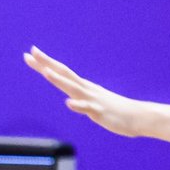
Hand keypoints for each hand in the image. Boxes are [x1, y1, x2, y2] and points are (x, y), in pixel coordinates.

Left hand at [24, 45, 143, 136]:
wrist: (139, 117)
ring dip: (59, 80)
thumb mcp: (91, 103)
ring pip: (73, 88)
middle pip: (63, 73)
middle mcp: (85, 89)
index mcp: (82, 86)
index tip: (30, 53)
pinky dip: (77, 105)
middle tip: (32, 52)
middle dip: (47, 63)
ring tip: (45, 72)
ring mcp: (92, 99)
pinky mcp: (100, 112)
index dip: (45, 63)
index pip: (60, 71)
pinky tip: (68, 103)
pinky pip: (87, 109)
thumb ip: (80, 100)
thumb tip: (70, 99)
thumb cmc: (114, 110)